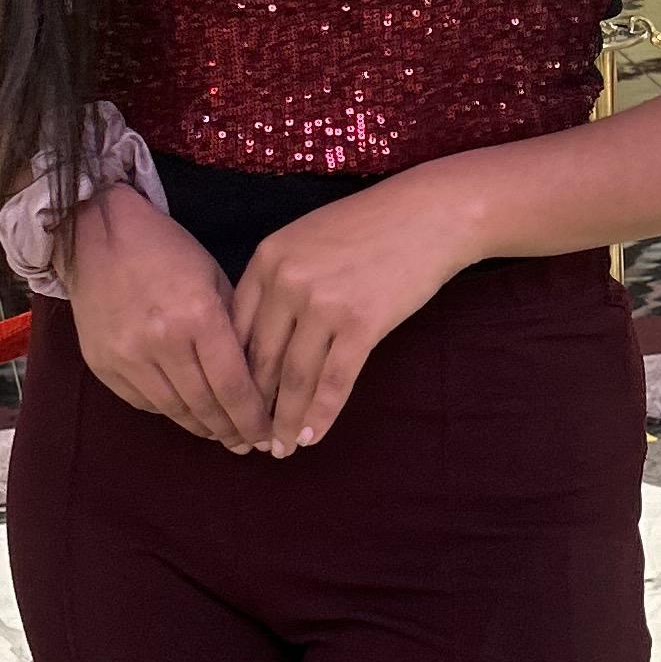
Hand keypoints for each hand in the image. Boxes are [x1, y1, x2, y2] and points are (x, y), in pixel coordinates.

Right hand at [64, 185, 268, 450]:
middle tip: (250, 444)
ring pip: (174, 411)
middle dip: (232, 431)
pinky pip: (145, 403)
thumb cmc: (167, 252)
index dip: (254, 419)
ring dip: (203, 428)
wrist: (99, 234)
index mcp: (197, 316)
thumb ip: (235, 330)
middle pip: (205, 406)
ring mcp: (126, 357)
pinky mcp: (103, 365)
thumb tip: (257, 382)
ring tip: (223, 435)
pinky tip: (188, 413)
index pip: (233, 386)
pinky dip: (171, 412)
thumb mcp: (214, 280)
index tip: (268, 435)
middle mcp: (160, 342)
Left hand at [231, 172, 472, 453]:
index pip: (235, 331)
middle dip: (252, 407)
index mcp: (267, 259)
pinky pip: (334, 381)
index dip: (231, 375)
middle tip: (248, 439)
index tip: (230, 404)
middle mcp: (287, 281)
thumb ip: (278, 281)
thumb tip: (259, 340)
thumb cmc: (370, 228)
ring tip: (281, 447)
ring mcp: (324, 302)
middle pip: (259, 360)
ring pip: (294, 378)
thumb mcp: (307, 241)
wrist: (430, 213)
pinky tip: (312, 436)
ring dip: (285, 420)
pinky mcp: (362, 323)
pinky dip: (320, 415)